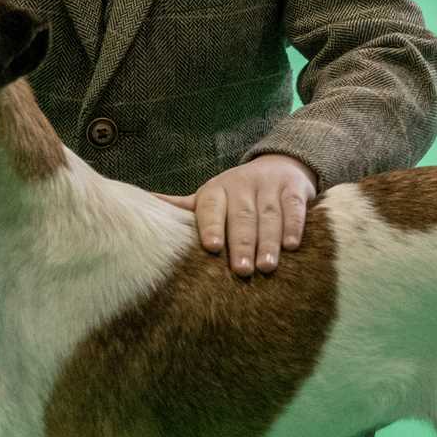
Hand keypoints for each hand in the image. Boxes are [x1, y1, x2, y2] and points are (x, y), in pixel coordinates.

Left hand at [154, 155, 317, 277]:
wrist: (280, 165)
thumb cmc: (236, 194)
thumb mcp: (210, 198)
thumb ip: (182, 207)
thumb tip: (142, 204)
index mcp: (215, 191)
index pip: (211, 207)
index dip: (211, 226)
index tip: (211, 247)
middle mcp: (241, 185)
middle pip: (241, 216)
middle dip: (242, 243)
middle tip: (242, 271)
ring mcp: (268, 186)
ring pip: (268, 215)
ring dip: (268, 241)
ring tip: (267, 266)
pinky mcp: (293, 188)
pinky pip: (294, 207)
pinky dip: (294, 225)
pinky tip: (292, 245)